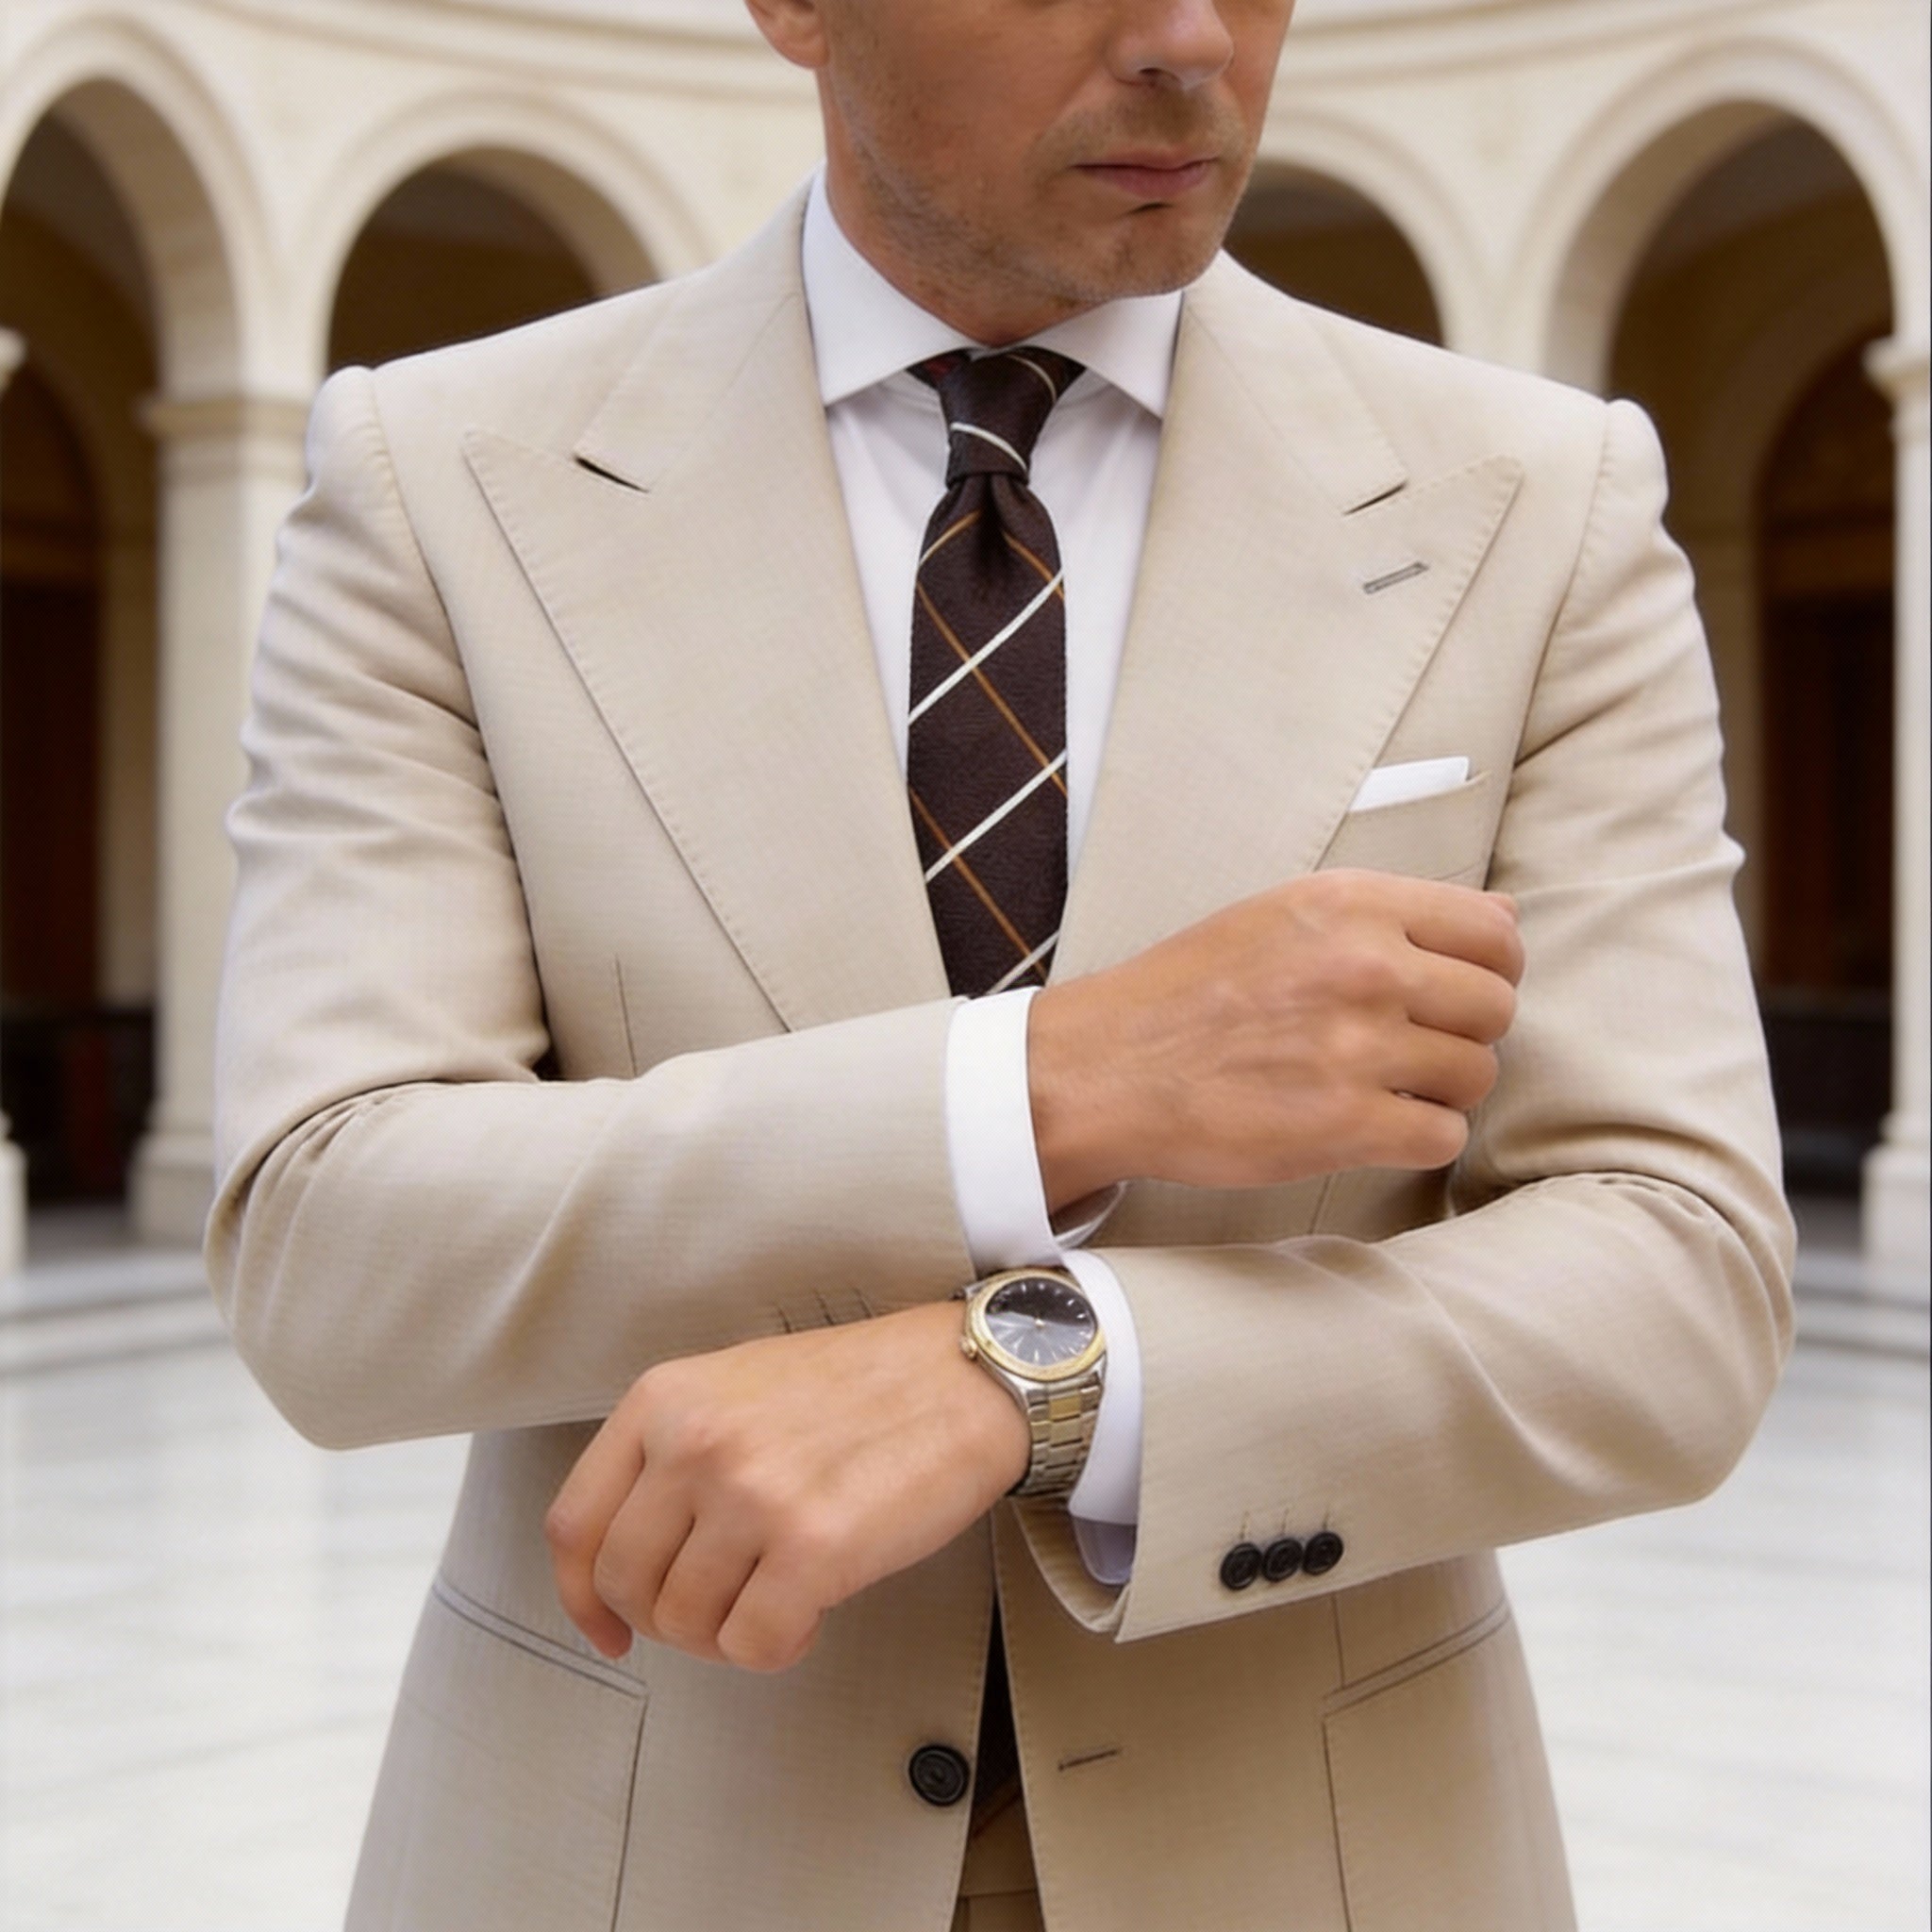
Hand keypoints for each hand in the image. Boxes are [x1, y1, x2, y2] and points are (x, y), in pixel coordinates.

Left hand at [545, 1302, 1027, 1671]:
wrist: (964, 1377)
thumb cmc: (859, 1388)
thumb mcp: (736, 1388)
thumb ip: (672, 1454)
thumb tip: (630, 1563)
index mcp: (665, 1399)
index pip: (575, 1524)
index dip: (581, 1596)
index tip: (608, 1630)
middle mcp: (695, 1443)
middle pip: (624, 1585)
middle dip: (666, 1622)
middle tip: (719, 1612)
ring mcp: (751, 1495)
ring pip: (685, 1624)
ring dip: (727, 1634)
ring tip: (777, 1599)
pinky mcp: (813, 1547)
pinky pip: (752, 1646)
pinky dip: (777, 1649)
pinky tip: (810, 1614)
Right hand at [1028, 869, 1522, 1208]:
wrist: (1108, 1068)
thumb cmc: (1188, 992)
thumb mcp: (1283, 915)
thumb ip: (1390, 914)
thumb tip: (1507, 916)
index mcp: (1351, 904)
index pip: (1494, 931)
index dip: (1492, 968)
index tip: (1457, 991)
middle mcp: (1365, 966)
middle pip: (1495, 1006)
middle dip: (1466, 1032)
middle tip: (1413, 1047)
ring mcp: (1358, 1047)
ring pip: (1477, 1074)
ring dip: (1443, 1089)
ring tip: (1386, 1088)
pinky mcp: (1347, 1124)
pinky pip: (1444, 1136)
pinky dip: (1419, 1139)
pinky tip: (1374, 1127)